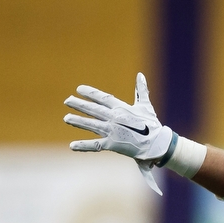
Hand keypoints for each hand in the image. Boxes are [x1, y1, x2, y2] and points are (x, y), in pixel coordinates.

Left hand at [63, 73, 172, 195]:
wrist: (157, 143)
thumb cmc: (153, 125)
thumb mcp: (146, 105)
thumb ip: (141, 90)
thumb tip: (140, 75)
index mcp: (121, 108)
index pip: (102, 97)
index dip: (90, 92)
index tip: (79, 89)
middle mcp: (114, 117)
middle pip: (93, 109)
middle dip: (79, 104)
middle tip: (67, 100)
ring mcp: (112, 131)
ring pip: (91, 124)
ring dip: (78, 121)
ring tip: (66, 118)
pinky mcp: (112, 144)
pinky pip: (95, 145)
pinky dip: (83, 146)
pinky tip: (72, 146)